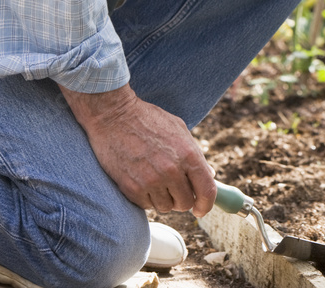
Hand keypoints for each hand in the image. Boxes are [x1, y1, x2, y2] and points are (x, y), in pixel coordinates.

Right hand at [59, 83, 215, 214]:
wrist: (114, 115)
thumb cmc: (148, 119)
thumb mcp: (178, 129)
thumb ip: (195, 154)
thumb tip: (210, 175)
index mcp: (188, 154)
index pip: (207, 191)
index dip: (206, 204)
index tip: (200, 209)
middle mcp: (172, 170)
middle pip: (185, 203)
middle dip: (181, 198)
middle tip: (173, 187)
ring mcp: (151, 181)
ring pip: (166, 207)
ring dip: (163, 198)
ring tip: (154, 179)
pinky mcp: (132, 189)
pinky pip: (147, 206)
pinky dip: (146, 197)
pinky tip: (141, 179)